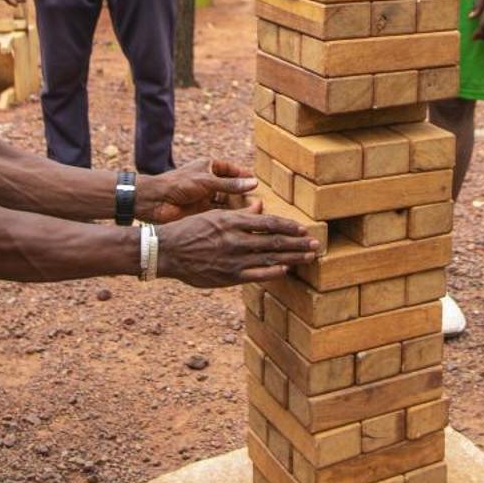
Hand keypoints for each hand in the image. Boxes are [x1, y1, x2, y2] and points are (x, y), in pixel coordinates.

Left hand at [141, 157, 255, 222]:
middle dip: (242, 193)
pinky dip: (229, 216)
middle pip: (230, 187)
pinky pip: (219, 212)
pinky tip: (241, 220)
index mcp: (208, 167)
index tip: (257, 182)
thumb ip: (230, 185)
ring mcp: (205, 197)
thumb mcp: (207, 181)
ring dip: (237, 206)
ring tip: (255, 211)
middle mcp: (208, 181)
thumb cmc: (178, 184)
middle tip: (260, 200)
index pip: (230, 169)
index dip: (243, 175)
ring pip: (226, 201)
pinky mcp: (201, 211)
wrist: (155, 200)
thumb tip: (254, 183)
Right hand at [157, 206, 318, 286]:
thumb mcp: (214, 215)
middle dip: (298, 243)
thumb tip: (260, 206)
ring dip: (292, 257)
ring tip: (309, 257)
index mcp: (232, 221)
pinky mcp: (228, 276)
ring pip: (270, 258)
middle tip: (316, 244)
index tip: (304, 229)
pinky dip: (273, 272)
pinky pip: (256, 274)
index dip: (289, 227)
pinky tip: (286, 270)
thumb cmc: (190, 230)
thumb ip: (240, 214)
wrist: (167, 251)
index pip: (268, 223)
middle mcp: (236, 239)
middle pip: (274, 241)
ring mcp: (233, 259)